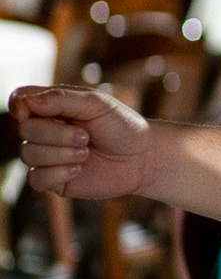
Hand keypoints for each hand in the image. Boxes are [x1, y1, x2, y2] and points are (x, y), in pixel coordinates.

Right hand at [8, 85, 152, 198]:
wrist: (143, 158)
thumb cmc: (122, 126)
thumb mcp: (96, 104)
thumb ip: (60, 99)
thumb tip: (24, 102)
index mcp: (52, 107)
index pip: (19, 101)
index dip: (19, 106)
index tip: (29, 112)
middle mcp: (45, 130)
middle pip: (25, 130)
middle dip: (56, 134)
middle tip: (85, 136)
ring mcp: (47, 156)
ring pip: (28, 155)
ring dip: (61, 153)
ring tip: (87, 152)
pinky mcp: (53, 179)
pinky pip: (35, 179)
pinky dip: (58, 173)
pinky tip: (79, 169)